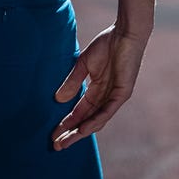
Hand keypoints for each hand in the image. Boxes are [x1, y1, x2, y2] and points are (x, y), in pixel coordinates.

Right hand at [51, 25, 148, 149]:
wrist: (125, 32)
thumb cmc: (107, 44)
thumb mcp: (84, 64)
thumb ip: (72, 82)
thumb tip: (58, 100)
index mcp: (96, 90)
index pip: (79, 112)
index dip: (66, 124)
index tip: (53, 134)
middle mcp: (106, 97)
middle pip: (86, 121)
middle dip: (71, 133)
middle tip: (56, 145)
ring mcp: (115, 96)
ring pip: (96, 120)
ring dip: (81, 132)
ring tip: (66, 142)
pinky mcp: (123, 93)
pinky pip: (108, 111)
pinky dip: (96, 121)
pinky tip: (84, 130)